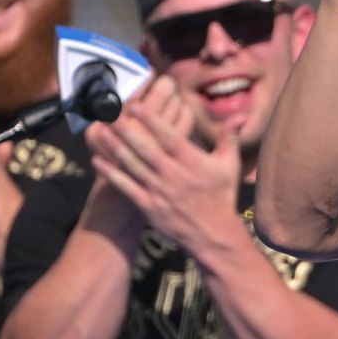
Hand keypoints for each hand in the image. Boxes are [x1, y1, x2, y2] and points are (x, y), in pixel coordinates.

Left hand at [87, 76, 239, 246]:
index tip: (136, 105)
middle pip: (146, 149)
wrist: (214, 234)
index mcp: (193, 162)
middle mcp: (174, 175)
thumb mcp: (230, 165)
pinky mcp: (149, 206)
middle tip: (109, 113)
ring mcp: (160, 192)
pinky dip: (111, 174)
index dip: (152, 120)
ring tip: (99, 131)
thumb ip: (230, 137)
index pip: (170, 137)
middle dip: (127, 130)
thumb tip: (240, 115)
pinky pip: (127, 187)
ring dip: (115, 148)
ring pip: (133, 165)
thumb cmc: (222, 195)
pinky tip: (97, 161)